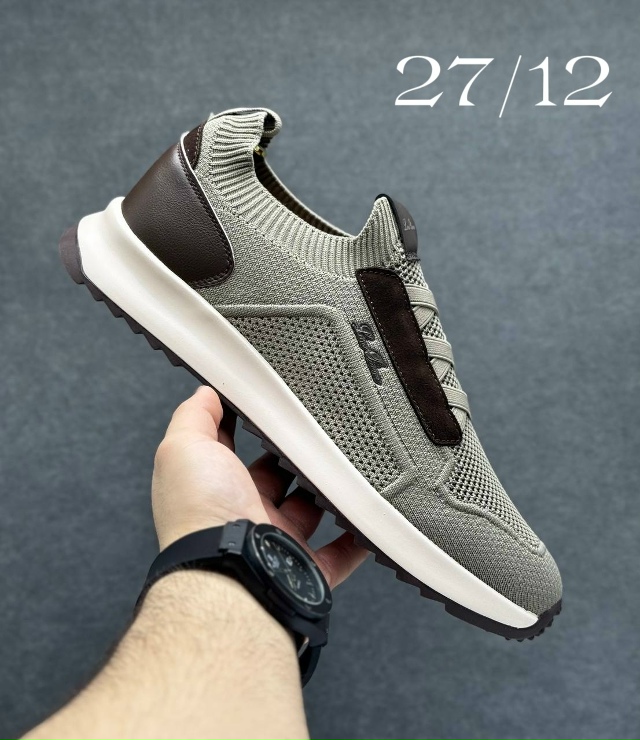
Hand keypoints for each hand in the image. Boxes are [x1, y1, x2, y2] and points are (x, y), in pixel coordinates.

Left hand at [152, 385, 368, 588]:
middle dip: (293, 459)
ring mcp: (275, 543)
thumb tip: (204, 393)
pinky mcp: (306, 568)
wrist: (228, 574)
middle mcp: (242, 516)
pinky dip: (356, 538)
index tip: (270, 407)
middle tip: (315, 432)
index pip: (230, 452)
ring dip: (326, 493)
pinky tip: (369, 517)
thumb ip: (193, 418)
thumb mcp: (184, 448)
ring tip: (347, 464)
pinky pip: (340, 553)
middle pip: (275, 481)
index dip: (246, 429)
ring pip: (308, 513)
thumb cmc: (201, 511)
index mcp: (215, 487)